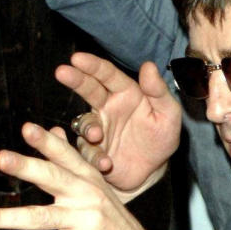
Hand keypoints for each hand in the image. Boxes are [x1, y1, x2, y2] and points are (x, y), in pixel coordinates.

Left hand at [0, 122, 149, 229]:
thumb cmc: (111, 222)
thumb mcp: (96, 188)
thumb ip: (73, 160)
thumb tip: (54, 129)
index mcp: (89, 179)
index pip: (66, 156)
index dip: (47, 142)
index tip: (26, 128)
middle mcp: (88, 196)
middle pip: (53, 178)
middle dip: (26, 167)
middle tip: (0, 157)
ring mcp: (85, 222)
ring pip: (39, 217)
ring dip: (3, 217)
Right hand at [58, 52, 181, 196]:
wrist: (154, 171)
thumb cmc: (162, 137)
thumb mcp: (169, 114)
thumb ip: (159, 91)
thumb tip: (148, 66)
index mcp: (126, 93)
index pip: (108, 75)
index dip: (93, 65)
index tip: (77, 58)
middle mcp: (108, 107)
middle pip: (88, 89)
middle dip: (75, 79)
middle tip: (62, 72)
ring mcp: (97, 128)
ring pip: (84, 122)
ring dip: (89, 128)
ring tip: (96, 135)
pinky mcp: (92, 150)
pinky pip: (87, 151)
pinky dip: (94, 157)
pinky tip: (105, 163)